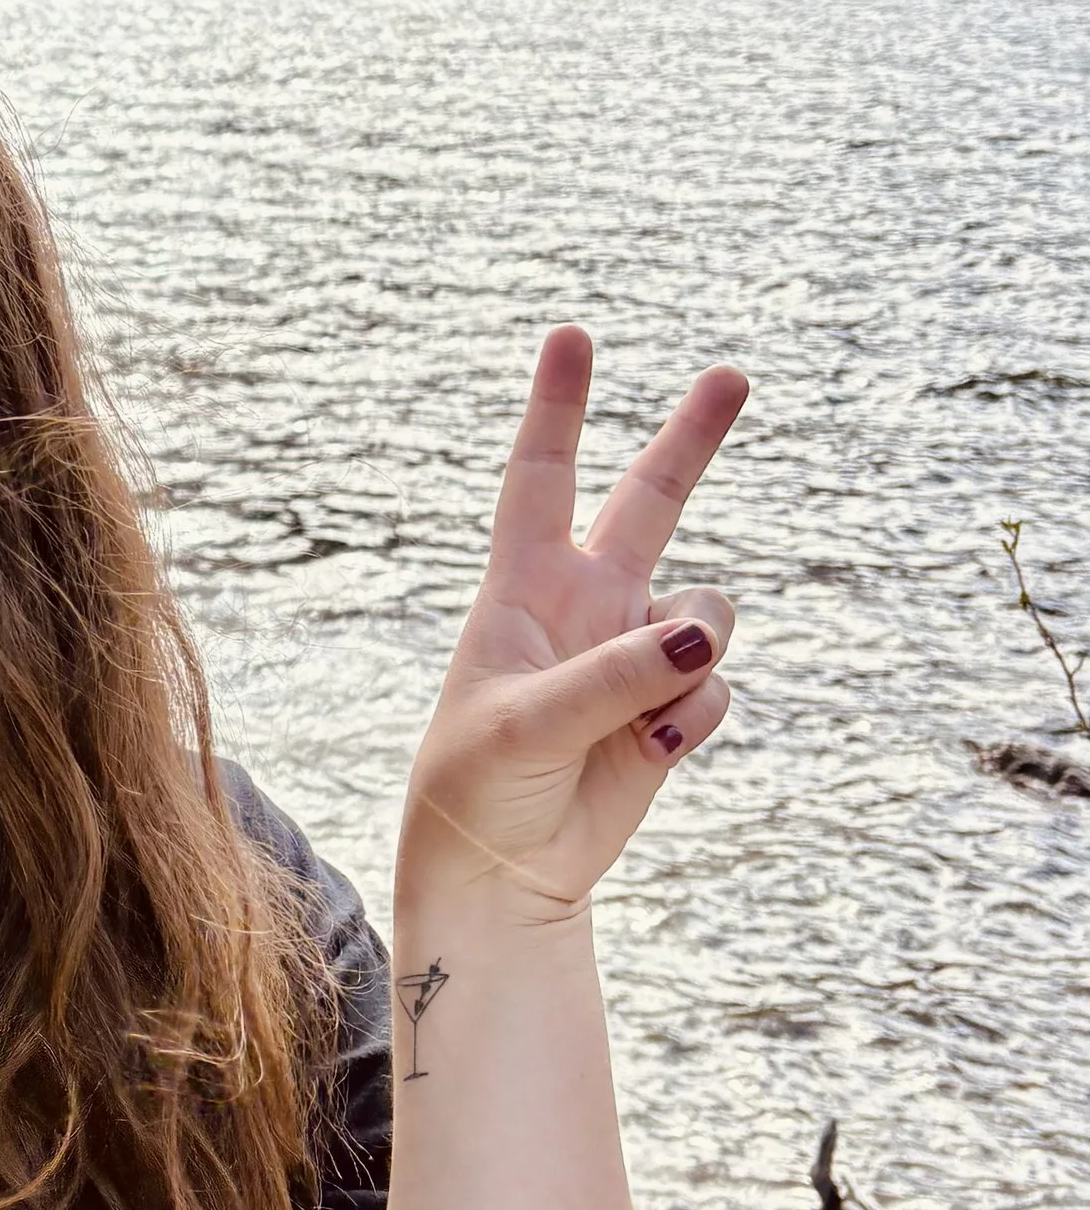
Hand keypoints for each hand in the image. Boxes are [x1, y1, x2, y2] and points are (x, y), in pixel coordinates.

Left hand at [398, 326, 746, 929]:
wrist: (502, 873)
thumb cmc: (477, 787)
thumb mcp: (527, 725)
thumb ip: (613, 675)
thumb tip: (696, 633)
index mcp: (523, 589)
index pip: (541, 478)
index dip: (557, 409)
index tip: (571, 336)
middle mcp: (584, 607)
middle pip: (648, 502)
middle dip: (689, 440)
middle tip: (731, 375)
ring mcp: (631, 655)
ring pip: (704, 609)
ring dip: (697, 644)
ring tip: (650, 711)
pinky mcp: (668, 709)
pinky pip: (713, 683)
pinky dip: (696, 713)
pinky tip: (654, 749)